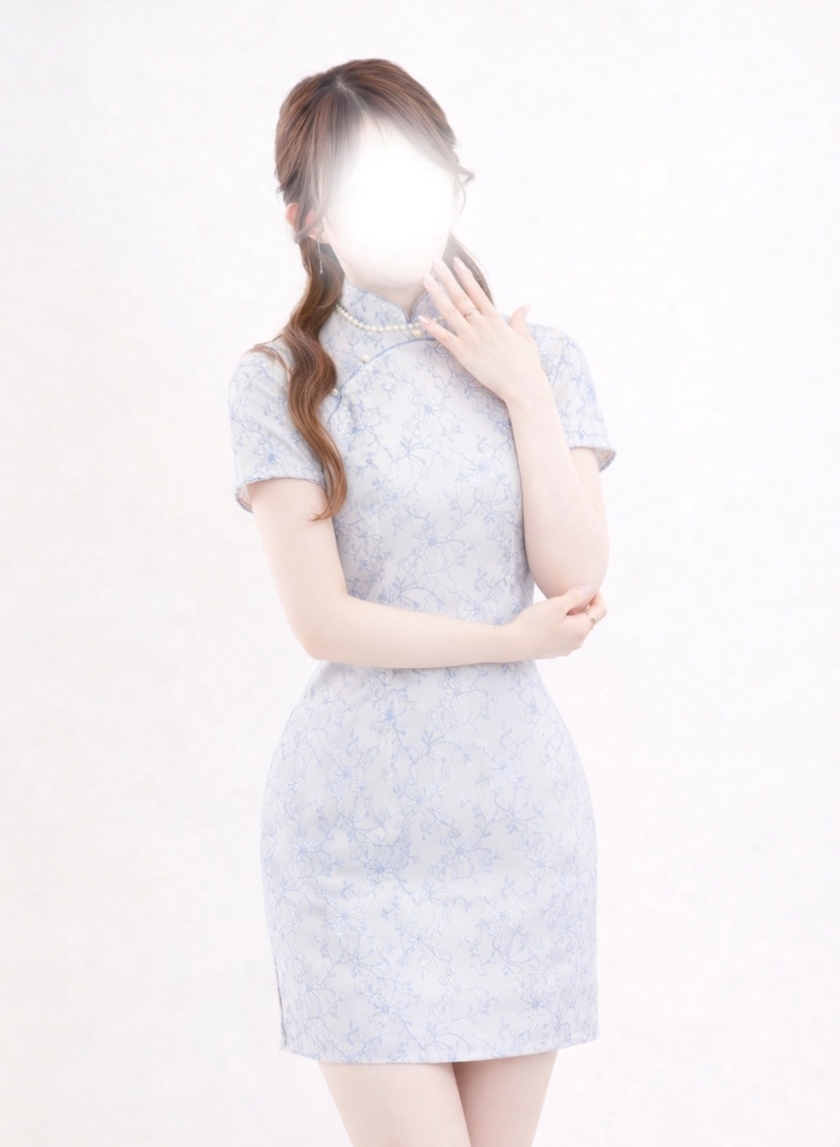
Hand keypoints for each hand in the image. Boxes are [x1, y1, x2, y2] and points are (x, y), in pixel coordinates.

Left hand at [418, 256, 547, 404]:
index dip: (465, 276)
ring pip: (450, 312)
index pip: (477, 292)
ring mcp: (471, 338)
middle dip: (446, 278)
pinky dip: (432, 328)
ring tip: (425, 279)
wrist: (523, 385)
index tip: (456, 262)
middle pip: (460, 296)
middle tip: (434, 262)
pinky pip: (444, 338)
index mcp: (496, 319)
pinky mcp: (464, 354)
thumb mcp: (526, 338)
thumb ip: (520, 321)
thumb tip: (525, 306)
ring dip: (436, 294)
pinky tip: (421, 318)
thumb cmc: (526, 364)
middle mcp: (482, 325)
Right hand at [506, 585, 607, 660]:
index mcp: (582, 629)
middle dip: (582, 606)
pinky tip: (547, 620)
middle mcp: (578, 642)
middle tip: (566, 594)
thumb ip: (575, 596)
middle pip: (588, 619)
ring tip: (556, 606)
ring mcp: (567, 648)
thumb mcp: (556, 605)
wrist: (513, 644)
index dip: (597, 596)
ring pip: (575, 627)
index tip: (586, 586)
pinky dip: (562, 625)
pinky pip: (565, 634)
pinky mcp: (555, 651)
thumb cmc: (534, 623)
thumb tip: (588, 589)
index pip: (600, 610)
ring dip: (571, 616)